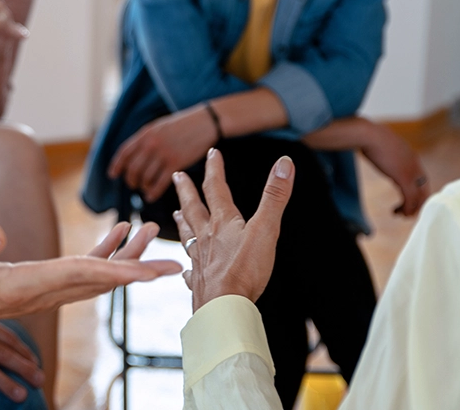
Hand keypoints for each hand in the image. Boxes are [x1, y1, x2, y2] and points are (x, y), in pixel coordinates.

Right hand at [0, 220, 179, 344]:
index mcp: (26, 285)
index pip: (84, 276)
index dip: (124, 270)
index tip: (158, 269)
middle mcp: (40, 293)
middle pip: (100, 278)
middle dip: (137, 265)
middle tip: (171, 251)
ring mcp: (40, 292)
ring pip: (94, 276)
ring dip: (123, 255)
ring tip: (147, 229)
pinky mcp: (35, 286)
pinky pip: (78, 273)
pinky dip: (100, 255)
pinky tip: (114, 236)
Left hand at [107, 106, 216, 201]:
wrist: (205, 122)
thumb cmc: (182, 125)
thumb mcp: (159, 126)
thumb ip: (146, 139)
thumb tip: (132, 155)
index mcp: (145, 133)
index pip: (124, 152)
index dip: (117, 165)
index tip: (112, 175)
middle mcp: (151, 144)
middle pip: (133, 168)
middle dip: (131, 179)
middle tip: (133, 184)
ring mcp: (163, 154)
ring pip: (145, 177)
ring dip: (143, 186)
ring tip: (145, 188)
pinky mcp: (176, 163)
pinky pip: (159, 183)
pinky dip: (152, 192)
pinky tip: (151, 196)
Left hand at [171, 148, 293, 311]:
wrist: (225, 307)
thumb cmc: (246, 270)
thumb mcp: (266, 228)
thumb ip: (275, 197)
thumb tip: (284, 164)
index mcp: (222, 222)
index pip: (216, 188)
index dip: (215, 169)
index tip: (212, 152)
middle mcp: (207, 238)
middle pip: (194, 208)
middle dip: (187, 190)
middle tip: (176, 175)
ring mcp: (201, 260)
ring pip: (188, 236)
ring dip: (182, 222)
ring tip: (175, 214)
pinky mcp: (200, 283)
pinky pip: (191, 272)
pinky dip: (188, 268)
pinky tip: (186, 270)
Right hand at [356, 122, 430, 215]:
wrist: (368, 134)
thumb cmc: (370, 136)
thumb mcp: (383, 144)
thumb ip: (385, 150)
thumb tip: (375, 150)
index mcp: (411, 156)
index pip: (422, 178)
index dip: (418, 190)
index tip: (409, 198)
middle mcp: (416, 165)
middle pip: (424, 189)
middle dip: (418, 202)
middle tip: (409, 211)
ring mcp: (411, 172)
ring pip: (419, 196)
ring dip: (412, 208)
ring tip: (403, 215)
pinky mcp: (403, 178)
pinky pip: (410, 198)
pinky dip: (407, 208)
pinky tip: (399, 213)